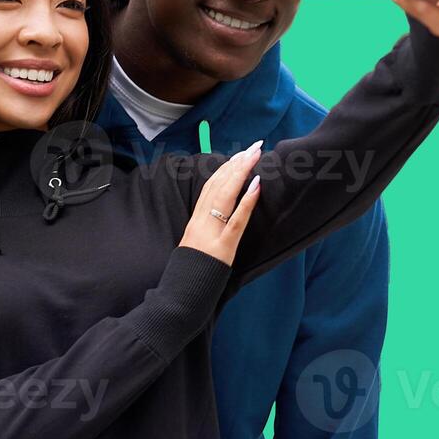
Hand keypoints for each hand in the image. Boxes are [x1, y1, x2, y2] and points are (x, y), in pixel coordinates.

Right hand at [179, 142, 262, 264]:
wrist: (183, 291)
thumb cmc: (191, 270)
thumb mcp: (194, 243)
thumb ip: (205, 227)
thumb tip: (218, 215)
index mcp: (196, 219)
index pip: (210, 186)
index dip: (225, 168)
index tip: (239, 154)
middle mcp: (201, 221)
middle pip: (219, 185)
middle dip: (237, 163)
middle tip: (254, 146)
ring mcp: (212, 232)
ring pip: (226, 195)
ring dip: (241, 173)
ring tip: (255, 156)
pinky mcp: (223, 246)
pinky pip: (236, 220)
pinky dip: (246, 201)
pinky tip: (256, 186)